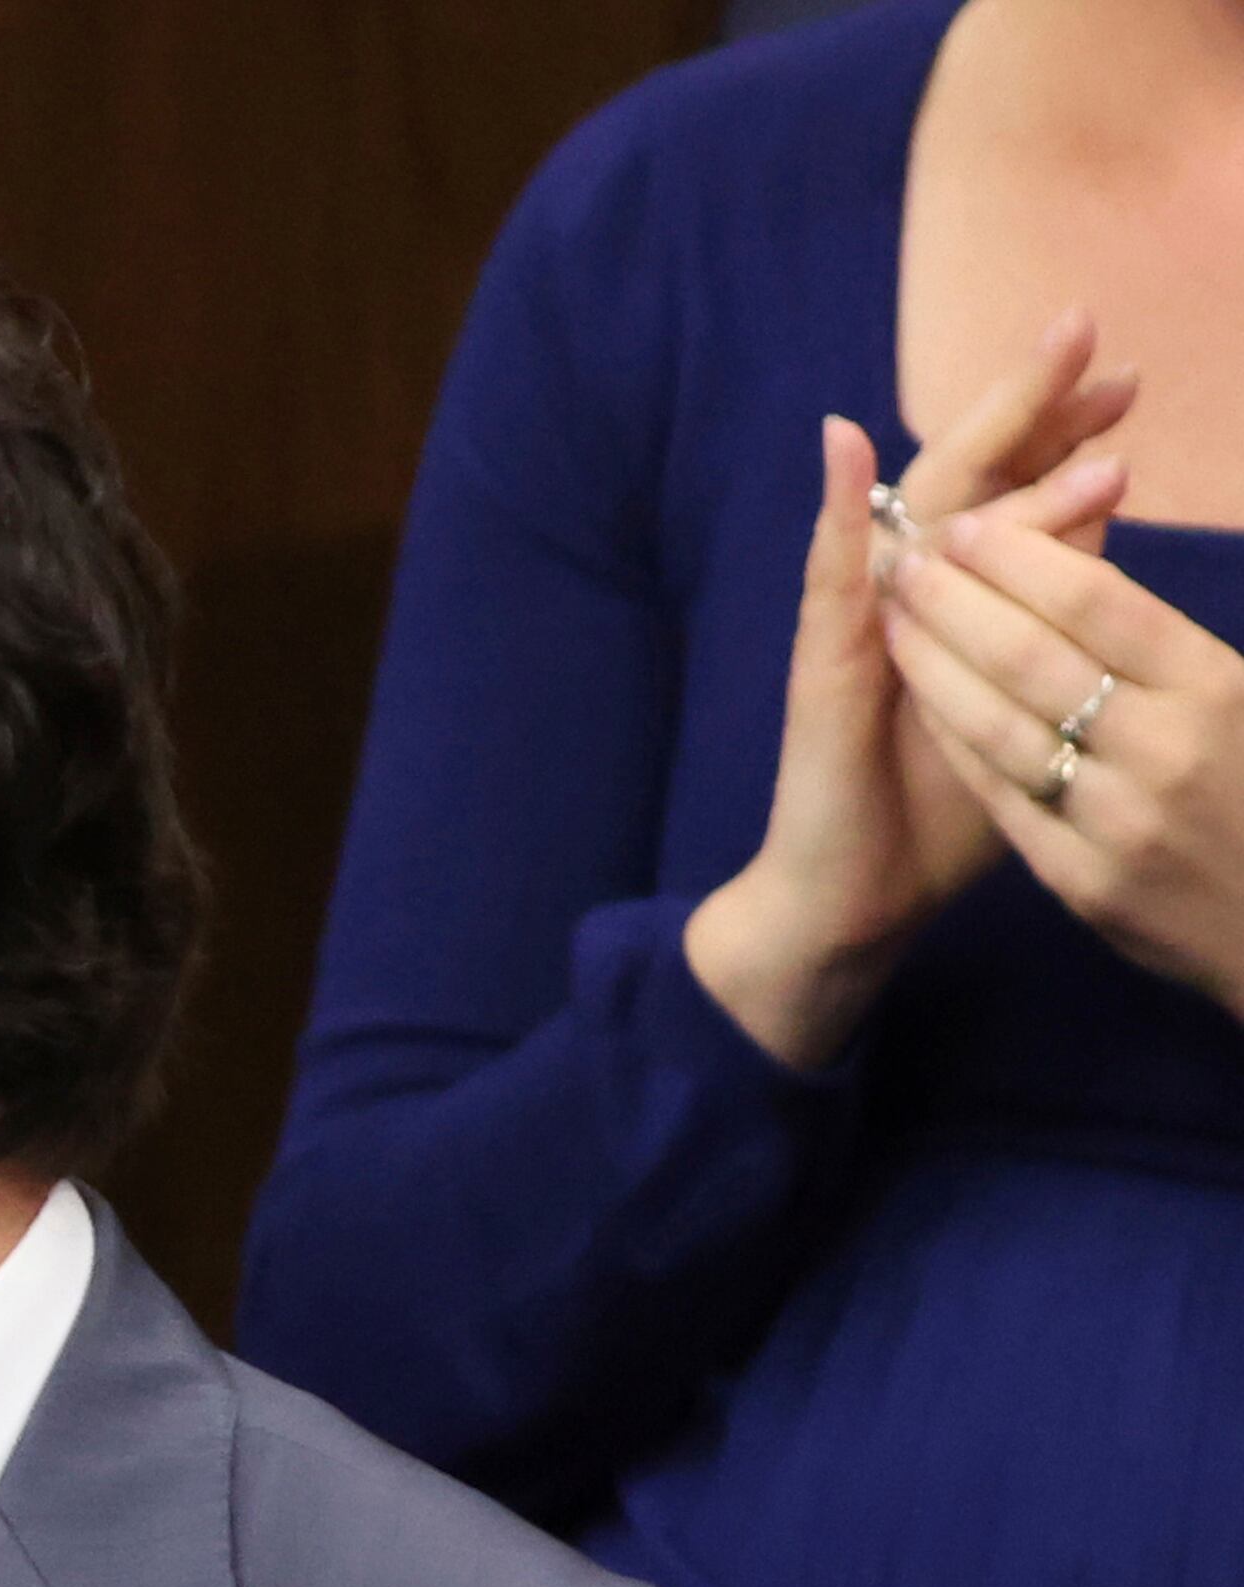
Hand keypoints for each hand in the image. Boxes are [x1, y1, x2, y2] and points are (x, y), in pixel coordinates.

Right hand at [687, 317, 1136, 1067]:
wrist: (855, 895)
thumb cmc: (945, 810)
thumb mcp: (1030, 702)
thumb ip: (1056, 620)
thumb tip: (1103, 530)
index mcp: (966, 604)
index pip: (1019, 497)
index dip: (1067, 435)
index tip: (1125, 384)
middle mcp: (908, 593)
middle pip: (972, 477)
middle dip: (1030, 404)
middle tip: (1085, 328)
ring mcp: (860, 622)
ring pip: (923, 514)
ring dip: (973, 442)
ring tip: (1037, 384)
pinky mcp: (822, 664)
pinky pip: (829, 576)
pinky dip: (833, 509)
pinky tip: (840, 447)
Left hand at [880, 500, 1243, 1016]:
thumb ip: (1180, 653)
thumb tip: (1089, 587)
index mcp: (1219, 691)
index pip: (1100, 603)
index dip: (1021, 558)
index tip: (966, 526)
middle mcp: (1166, 750)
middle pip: (1033, 655)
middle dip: (957, 598)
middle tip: (906, 557)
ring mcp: (1119, 821)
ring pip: (1001, 724)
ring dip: (935, 661)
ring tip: (893, 615)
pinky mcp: (1082, 880)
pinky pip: (1001, 792)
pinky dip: (954, 736)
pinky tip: (917, 696)